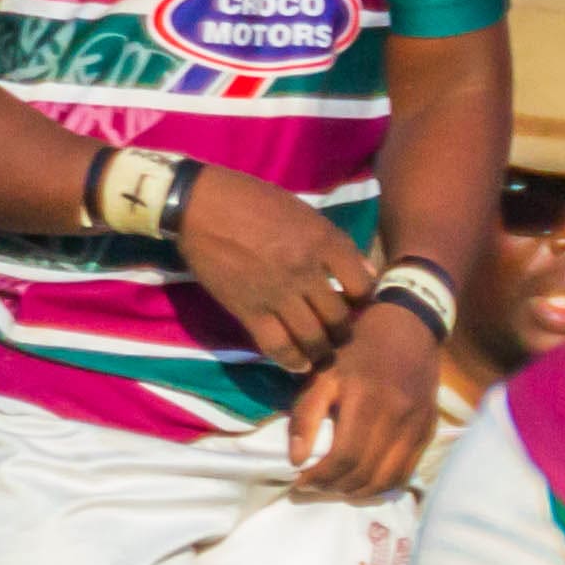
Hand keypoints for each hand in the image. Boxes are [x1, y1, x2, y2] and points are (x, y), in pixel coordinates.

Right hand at [179, 163, 377, 371]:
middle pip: (339, 318)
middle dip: (343, 331)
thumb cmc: (252, 201)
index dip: (363, 300)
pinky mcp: (249, 310)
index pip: (363, 286)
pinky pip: (278, 346)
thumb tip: (365, 273)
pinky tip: (298, 363)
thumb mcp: (302, 211)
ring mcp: (277, 293)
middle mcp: (305, 270)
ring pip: (313, 338)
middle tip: (339, 334)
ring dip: (321, 351)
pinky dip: (292, 360)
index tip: (356, 303)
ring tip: (321, 353)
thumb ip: (333, 243)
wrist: (199, 206)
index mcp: (322, 241)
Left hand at [286, 303, 443, 500]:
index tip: (300, 481)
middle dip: (334, 487)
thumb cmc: (358, 347)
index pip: (344, 458)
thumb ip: (306, 415)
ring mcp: (416, 428)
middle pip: (365, 474)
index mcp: (367, 401)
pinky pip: (405, 472)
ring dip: (358, 492)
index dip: (320, 478)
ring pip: (387, 480)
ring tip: (337, 487)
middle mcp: (397, 419)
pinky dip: (382, 485)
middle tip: (314, 486)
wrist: (409, 327)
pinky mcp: (427, 431)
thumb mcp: (323, 372)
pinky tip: (363, 482)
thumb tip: (296, 460)